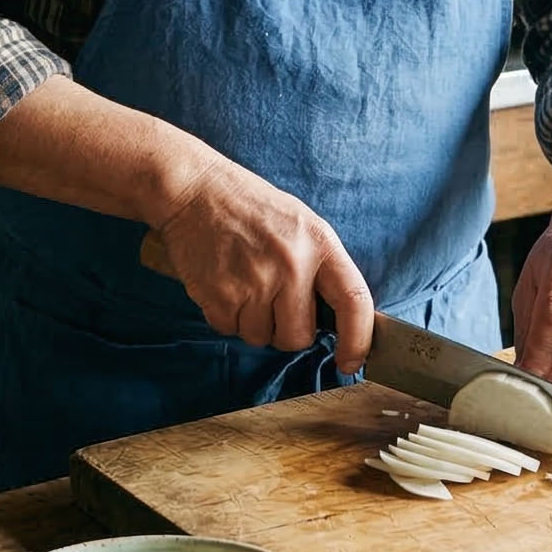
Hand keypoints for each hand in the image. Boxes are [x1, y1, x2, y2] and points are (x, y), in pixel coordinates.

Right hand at [152, 157, 374, 372]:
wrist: (194, 190)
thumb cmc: (250, 208)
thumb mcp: (301, 224)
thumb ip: (320, 267)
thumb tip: (336, 319)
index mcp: (319, 242)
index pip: (354, 301)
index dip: (357, 340)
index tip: (351, 361)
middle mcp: (291, 264)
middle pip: (299, 336)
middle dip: (286, 330)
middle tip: (271, 301)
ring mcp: (254, 282)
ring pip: (262, 338)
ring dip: (252, 322)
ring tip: (243, 283)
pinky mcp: (220, 295)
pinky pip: (230, 330)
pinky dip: (226, 316)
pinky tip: (224, 284)